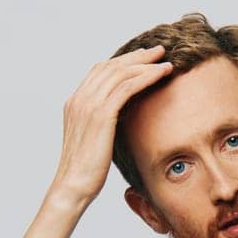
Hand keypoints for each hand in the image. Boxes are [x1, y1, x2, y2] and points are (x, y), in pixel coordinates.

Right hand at [51, 44, 173, 205]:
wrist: (73, 186)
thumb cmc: (86, 172)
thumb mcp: (94, 141)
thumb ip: (103, 124)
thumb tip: (120, 120)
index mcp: (75, 103)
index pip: (100, 71)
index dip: (122, 62)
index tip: (142, 59)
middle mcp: (79, 99)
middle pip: (111, 66)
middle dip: (136, 56)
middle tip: (158, 51)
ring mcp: (88, 105)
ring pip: (120, 73)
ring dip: (145, 64)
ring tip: (165, 60)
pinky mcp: (100, 115)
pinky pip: (126, 87)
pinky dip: (146, 77)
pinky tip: (161, 74)